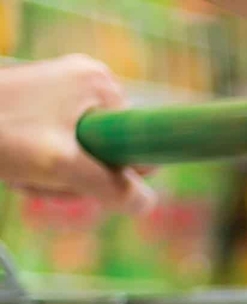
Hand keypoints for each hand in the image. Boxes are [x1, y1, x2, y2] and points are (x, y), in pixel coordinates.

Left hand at [0, 55, 155, 213]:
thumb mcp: (60, 167)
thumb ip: (111, 188)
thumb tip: (147, 204)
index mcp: (101, 83)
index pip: (139, 139)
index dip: (119, 170)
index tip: (86, 181)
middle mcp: (87, 80)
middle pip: (111, 147)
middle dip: (82, 174)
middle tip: (48, 180)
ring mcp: (63, 89)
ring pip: (85, 151)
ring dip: (61, 174)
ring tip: (28, 173)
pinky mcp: (44, 102)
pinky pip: (64, 144)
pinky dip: (47, 164)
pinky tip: (23, 167)